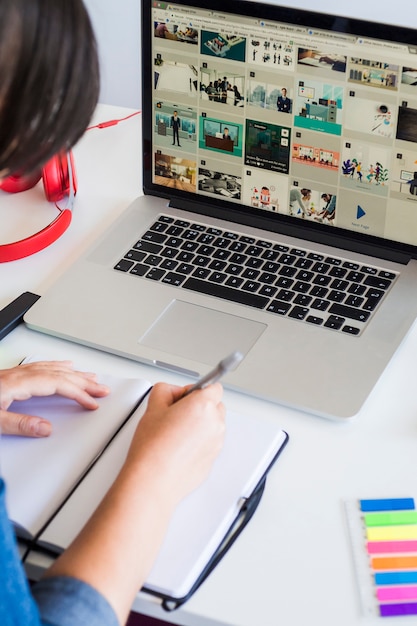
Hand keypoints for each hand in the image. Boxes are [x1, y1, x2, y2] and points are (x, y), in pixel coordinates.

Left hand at [0, 361, 109, 436]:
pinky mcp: (12, 375)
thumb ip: (20, 424)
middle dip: (85, 382)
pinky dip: (59, 366)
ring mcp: (16, 373)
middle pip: (60, 375)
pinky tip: (65, 365)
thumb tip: (46, 428)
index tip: (93, 402)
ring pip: (53, 369)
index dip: (79, 393)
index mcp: (17, 384)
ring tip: (91, 377)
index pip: (58, 385)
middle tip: (102, 389)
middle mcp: (19, 375)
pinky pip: (43, 366)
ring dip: (75, 373)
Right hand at [125, 382, 225, 506]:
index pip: (214, 386)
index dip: (196, 389)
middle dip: (199, 406)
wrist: (153, 481)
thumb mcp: (153, 407)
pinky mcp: (212, 460)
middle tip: (177, 414)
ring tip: (175, 434)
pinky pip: (209, 444)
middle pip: (215, 405)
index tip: (186, 395)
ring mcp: (216, 443)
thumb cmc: (153, 448)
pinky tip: (178, 448)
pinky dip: (198, 443)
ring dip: (200, 425)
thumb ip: (165, 390)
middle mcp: (214, 424)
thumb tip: (172, 391)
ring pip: (212, 425)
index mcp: (203, 406)